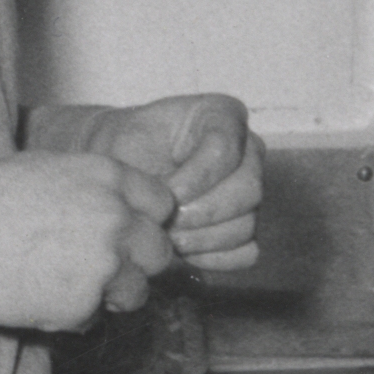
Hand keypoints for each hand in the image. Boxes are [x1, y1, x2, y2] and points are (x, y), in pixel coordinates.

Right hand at [0, 153, 176, 330]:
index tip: (130, 232)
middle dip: (136, 263)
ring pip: (136, 291)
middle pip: (160, 252)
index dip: (146, 221)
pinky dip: (75, 315)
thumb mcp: (48, 167)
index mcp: (108, 176)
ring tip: (68, 284)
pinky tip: (42, 297)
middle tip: (103, 267)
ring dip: (111, 294)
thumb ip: (94, 186)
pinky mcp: (84, 303)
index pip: (163, 204)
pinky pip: (96, 317)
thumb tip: (120, 203)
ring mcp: (104, 262)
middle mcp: (116, 216)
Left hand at [89, 94, 264, 270]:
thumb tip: (171, 205)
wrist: (124, 167)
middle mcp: (247, 150)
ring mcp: (249, 190)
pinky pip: (246, 252)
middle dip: (201, 213)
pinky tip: (183, 251)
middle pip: (248, 189)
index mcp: (222, 115)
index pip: (226, 148)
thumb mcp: (126, 139)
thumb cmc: (125, 147)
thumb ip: (147, 163)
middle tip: (163, 221)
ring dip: (202, 239)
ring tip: (166, 235)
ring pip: (247, 224)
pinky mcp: (245, 224)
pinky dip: (213, 258)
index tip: (164, 192)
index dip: (196, 178)